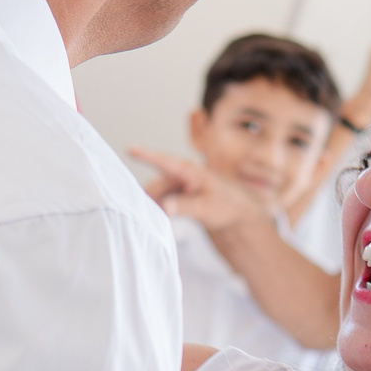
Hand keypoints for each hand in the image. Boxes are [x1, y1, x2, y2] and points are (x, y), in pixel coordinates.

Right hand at [128, 148, 277, 237]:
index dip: (146, 155)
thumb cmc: (228, 206)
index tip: (130, 148)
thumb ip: (185, 206)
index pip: (164, 161)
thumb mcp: (207, 207)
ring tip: (154, 220)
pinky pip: (163, 203)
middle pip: (157, 185)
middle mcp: (183, 176)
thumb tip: (165, 207)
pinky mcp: (180, 198)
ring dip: (154, 207)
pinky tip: (160, 222)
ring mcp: (180, 187)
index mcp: (190, 172)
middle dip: (149, 198)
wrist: (240, 215)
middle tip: (143, 214)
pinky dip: (160, 211)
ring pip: (158, 196)